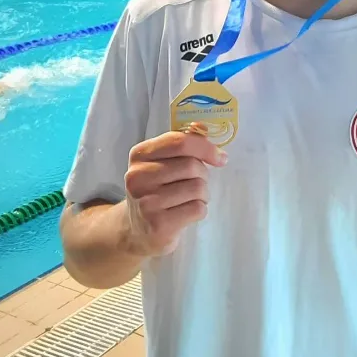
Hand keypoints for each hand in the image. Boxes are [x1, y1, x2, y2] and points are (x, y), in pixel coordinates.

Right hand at [123, 127, 226, 255]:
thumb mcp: (161, 163)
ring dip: (203, 194)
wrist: (136, 230)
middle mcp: (139, 177)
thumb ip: (180, 144)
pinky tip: (188, 212)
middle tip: (197, 182)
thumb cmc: (155, 191)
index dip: (205, 147)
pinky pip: (197, 209)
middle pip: (191, 166)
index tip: (220, 157)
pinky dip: (200, 209)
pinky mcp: (159, 224)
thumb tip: (201, 126)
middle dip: (203, 174)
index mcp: (140, 155)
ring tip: (192, 199)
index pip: (178, 142)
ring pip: (197, 187)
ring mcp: (147, 202)